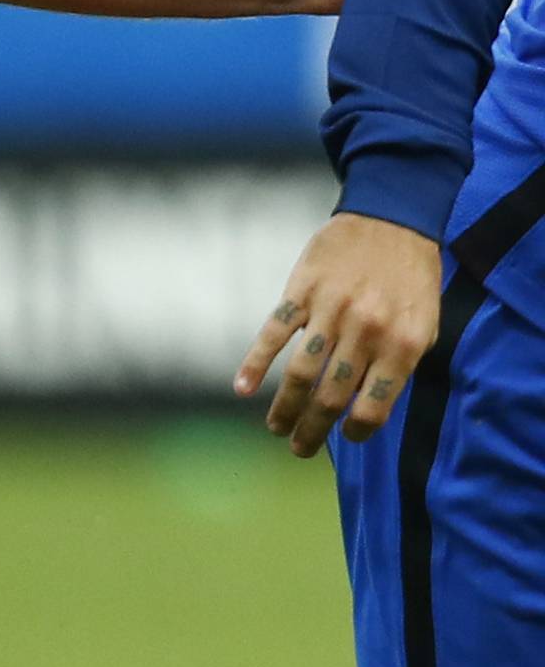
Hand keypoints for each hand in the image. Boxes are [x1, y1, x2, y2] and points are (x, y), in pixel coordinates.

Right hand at [236, 212, 442, 455]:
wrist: (393, 217)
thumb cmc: (410, 279)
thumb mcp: (424, 325)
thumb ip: (399, 366)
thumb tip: (364, 408)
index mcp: (403, 345)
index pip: (372, 407)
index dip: (356, 431)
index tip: (345, 437)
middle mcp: (367, 331)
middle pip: (330, 397)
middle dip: (312, 432)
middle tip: (300, 449)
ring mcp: (331, 310)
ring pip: (300, 373)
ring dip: (284, 408)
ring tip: (276, 428)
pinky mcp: (303, 290)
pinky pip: (274, 332)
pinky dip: (255, 362)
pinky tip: (242, 388)